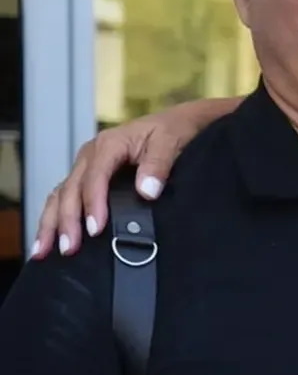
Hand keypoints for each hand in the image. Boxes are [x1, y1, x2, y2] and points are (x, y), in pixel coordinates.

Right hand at [32, 98, 236, 258]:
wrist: (177, 123)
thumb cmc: (173, 131)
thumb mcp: (170, 141)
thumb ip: (158, 164)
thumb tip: (146, 190)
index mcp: (110, 144)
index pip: (95, 177)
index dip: (93, 203)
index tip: (96, 229)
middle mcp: (92, 155)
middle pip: (71, 189)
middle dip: (67, 220)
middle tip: (69, 248)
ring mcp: (87, 167)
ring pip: (60, 195)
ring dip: (51, 223)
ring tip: (43, 251)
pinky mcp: (88, 178)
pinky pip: (64, 198)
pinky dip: (53, 218)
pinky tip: (47, 240)